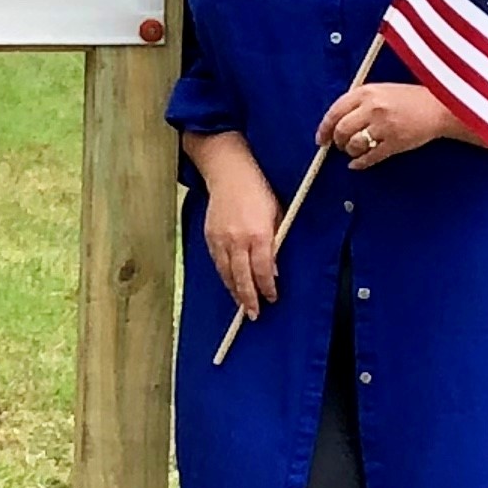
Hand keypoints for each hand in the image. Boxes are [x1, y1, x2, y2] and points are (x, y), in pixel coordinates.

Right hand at [200, 162, 283, 322]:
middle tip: (253, 314)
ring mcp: (221, 239)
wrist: (229, 173)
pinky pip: (217, 262)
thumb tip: (272, 269)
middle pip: (242, 277)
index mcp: (259, 234)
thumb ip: (276, 242)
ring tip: (240, 304)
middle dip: (248, 298)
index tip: (271, 298)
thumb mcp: (277, 215)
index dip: (267, 288)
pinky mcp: (210, 236)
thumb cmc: (258, 191)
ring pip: (226, 273)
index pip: (263, 270)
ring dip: (234, 290)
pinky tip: (229, 283)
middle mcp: (238, 239)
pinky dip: (224, 275)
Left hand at [318, 85, 471, 169]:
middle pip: (341, 130)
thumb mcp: (382, 90)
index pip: (335, 111)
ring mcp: (385, 126)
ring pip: (354, 144)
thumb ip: (359, 101)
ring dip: (349, 152)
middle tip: (339, 146)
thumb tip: (336, 121)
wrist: (440, 107)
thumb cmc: (409, 99)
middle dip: (337, 142)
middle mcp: (373, 108)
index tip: (321, 138)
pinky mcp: (396, 142)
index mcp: (367, 92)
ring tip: (352, 151)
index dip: (324, 128)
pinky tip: (357, 164)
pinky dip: (360, 163)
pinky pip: (371, 157)